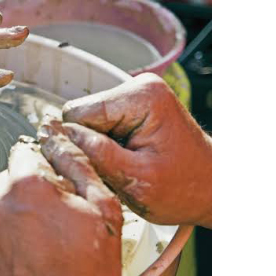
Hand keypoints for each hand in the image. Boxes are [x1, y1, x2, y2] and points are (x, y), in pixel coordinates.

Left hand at [0, 131, 121, 275]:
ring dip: (5, 222)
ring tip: (30, 252)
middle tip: (48, 230)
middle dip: (24, 199)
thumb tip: (62, 139)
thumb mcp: (103, 212)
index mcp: (24, 185)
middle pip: (6, 183)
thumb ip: (79, 165)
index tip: (51, 192)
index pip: (26, 153)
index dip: (43, 171)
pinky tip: (12, 262)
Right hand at [62, 73, 211, 227]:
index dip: (79, 144)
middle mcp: (138, 86)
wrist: (215, 188)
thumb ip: (97, 155)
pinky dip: (107, 147)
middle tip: (116, 171)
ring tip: (125, 168)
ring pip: (88, 122)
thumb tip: (60, 138)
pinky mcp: (135, 107)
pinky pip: (101, 125)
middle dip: (90, 146)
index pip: (77, 113)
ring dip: (98, 149)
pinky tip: (127, 161)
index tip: (98, 167)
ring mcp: (137, 95)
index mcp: (141, 97)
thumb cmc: (186, 188)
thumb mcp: (138, 181)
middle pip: (81, 115)